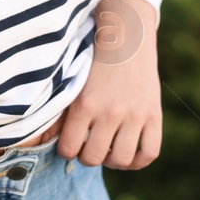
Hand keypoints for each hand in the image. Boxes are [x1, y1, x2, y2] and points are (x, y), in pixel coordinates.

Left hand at [56, 0, 161, 169]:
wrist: (127, 38)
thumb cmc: (95, 63)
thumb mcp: (74, 84)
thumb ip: (60, 114)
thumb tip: (45, 140)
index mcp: (85, 104)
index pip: (69, 149)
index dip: (67, 150)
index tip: (71, 143)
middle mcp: (110, 112)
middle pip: (93, 158)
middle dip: (88, 157)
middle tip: (90, 146)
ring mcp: (135, 115)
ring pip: (121, 160)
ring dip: (112, 161)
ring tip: (109, 150)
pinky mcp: (154, 115)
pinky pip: (149, 153)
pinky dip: (138, 162)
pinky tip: (129, 154)